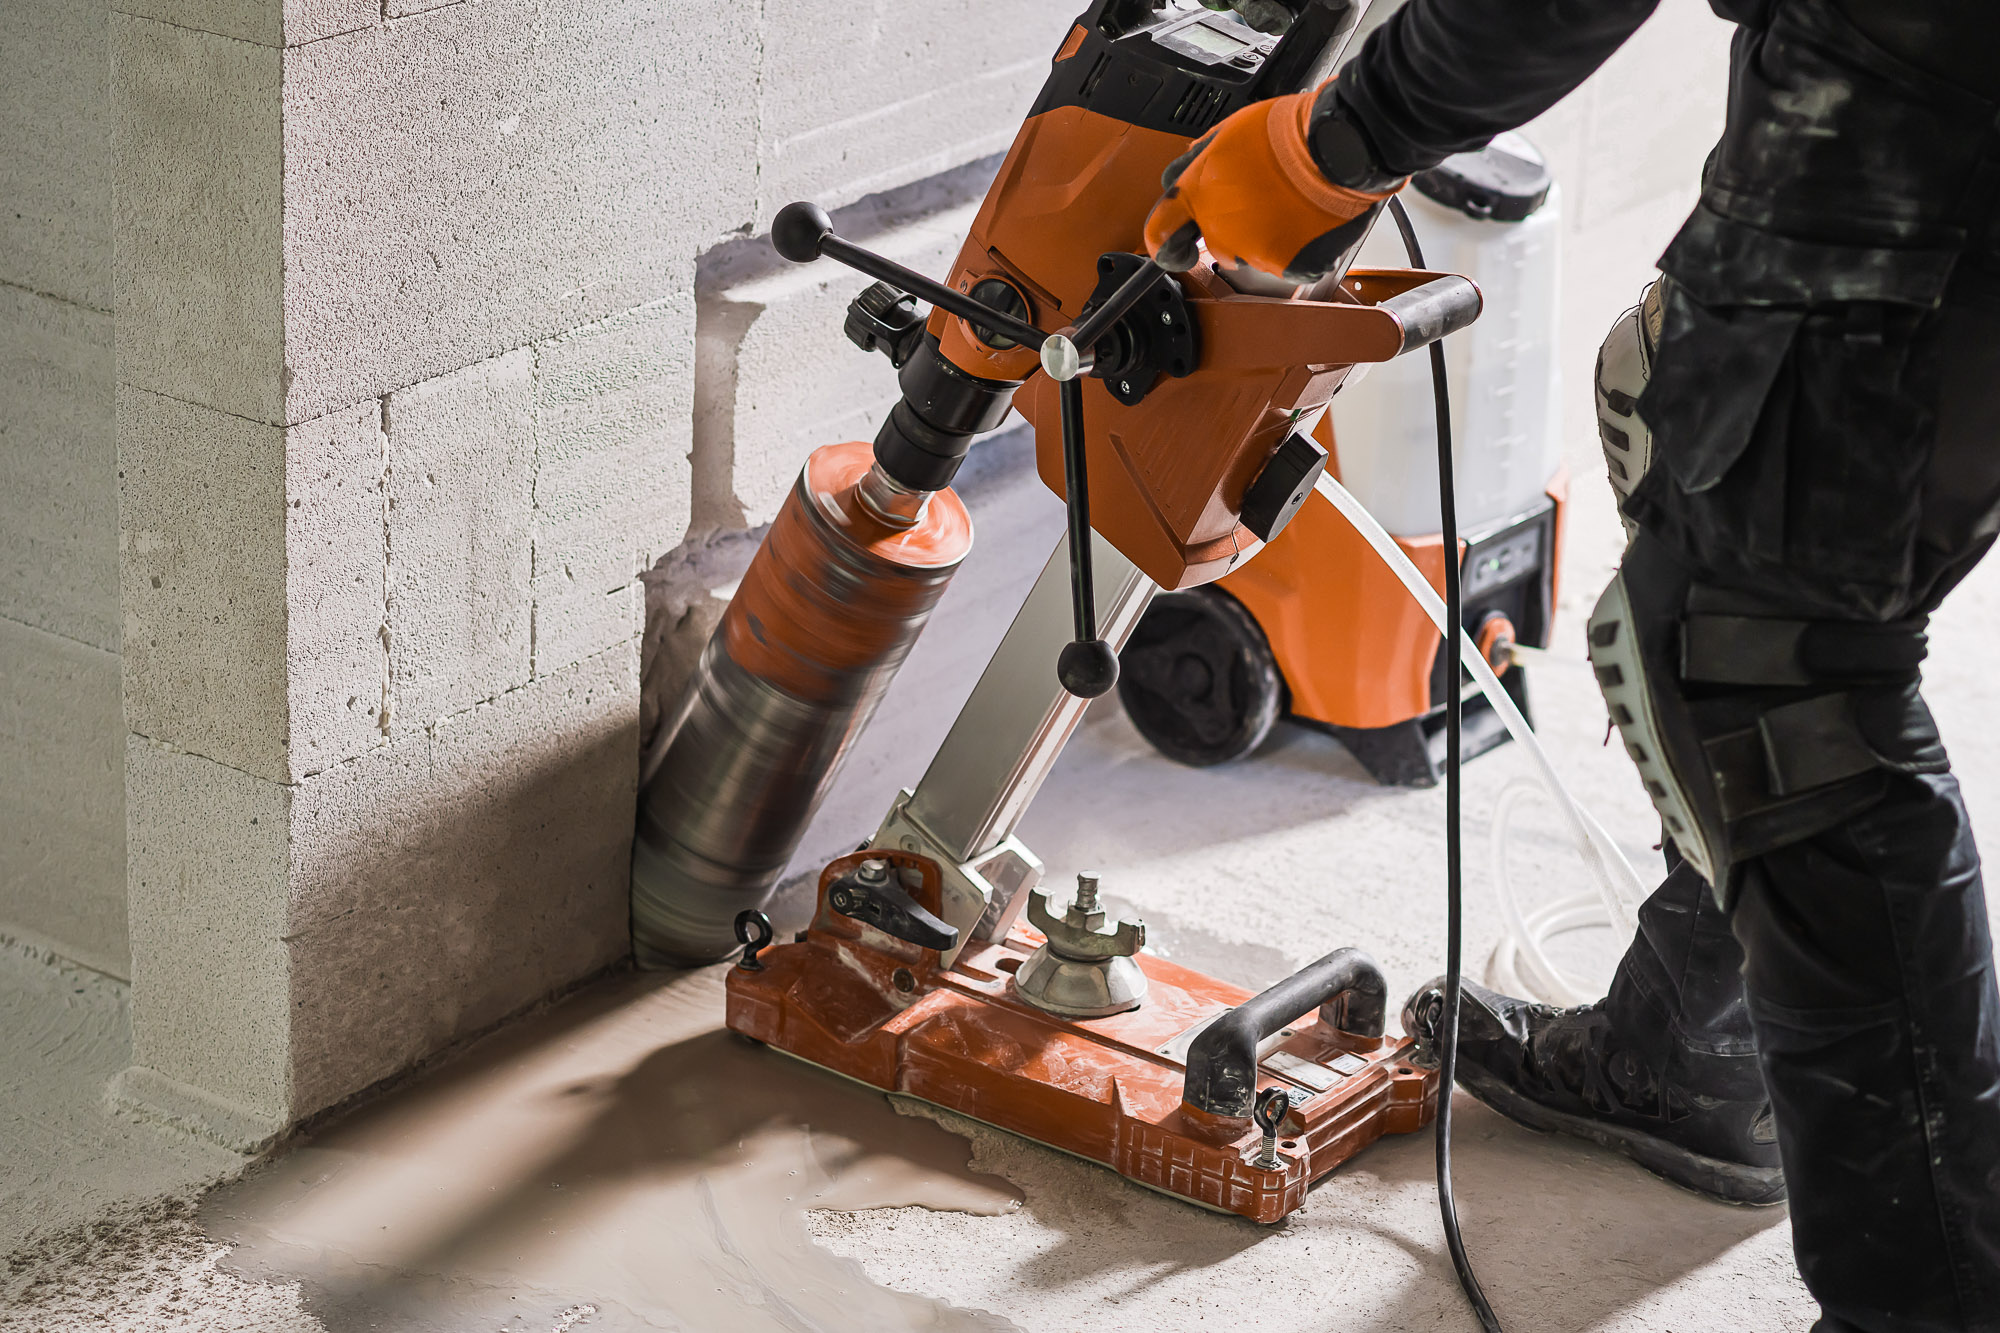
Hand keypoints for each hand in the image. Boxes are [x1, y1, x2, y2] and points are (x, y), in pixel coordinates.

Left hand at [1143, 83, 1398, 281]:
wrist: (1339, 146)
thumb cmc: (1287, 132)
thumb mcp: (1227, 131)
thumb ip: (1198, 161)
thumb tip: (1181, 177)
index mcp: (1199, 195)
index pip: (1160, 232)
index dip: (1165, 243)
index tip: (1174, 249)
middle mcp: (1221, 230)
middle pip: (1216, 243)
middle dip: (1233, 227)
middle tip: (1262, 197)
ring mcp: (1255, 252)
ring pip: (1251, 255)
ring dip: (1265, 236)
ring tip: (1289, 202)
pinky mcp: (1290, 266)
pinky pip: (1288, 263)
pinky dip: (1297, 248)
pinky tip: (1307, 219)